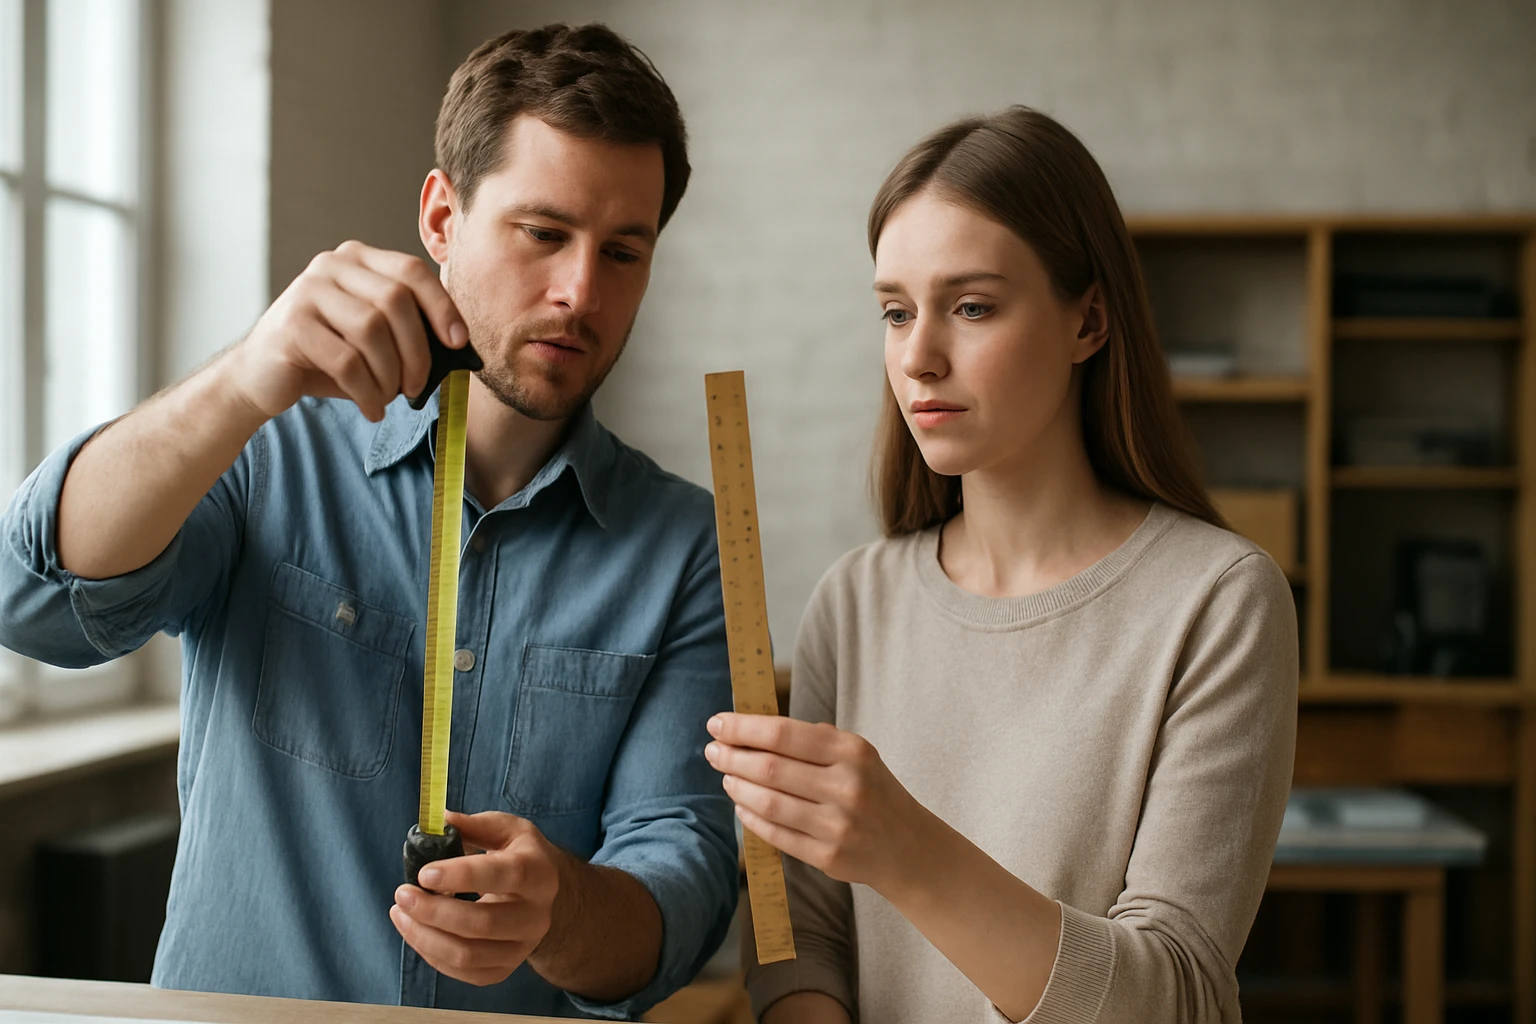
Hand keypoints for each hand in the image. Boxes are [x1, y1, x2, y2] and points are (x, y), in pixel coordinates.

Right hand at [223, 240, 468, 423]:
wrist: (261, 376)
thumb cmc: (328, 357)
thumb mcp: (372, 336)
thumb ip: (406, 327)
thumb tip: (458, 346)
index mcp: (356, 259)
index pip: (411, 270)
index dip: (441, 306)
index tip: (458, 342)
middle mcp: (330, 265)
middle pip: (395, 301)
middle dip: (417, 351)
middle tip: (418, 387)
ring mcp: (307, 291)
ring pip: (372, 330)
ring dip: (391, 375)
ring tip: (389, 398)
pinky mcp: (291, 325)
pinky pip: (347, 361)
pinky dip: (368, 392)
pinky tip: (372, 409)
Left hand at [389, 810, 562, 985]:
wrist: (546, 897)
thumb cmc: (520, 857)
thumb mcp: (507, 831)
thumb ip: (475, 825)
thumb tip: (440, 820)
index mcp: (540, 874)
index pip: (506, 875)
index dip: (463, 875)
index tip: (424, 873)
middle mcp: (536, 916)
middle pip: (482, 923)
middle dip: (434, 911)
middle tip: (402, 894)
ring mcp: (521, 948)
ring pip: (468, 955)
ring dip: (425, 936)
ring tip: (400, 913)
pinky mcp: (504, 969)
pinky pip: (463, 971)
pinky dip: (431, 954)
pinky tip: (416, 930)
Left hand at [704, 713, 932, 892]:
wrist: (907, 846)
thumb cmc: (873, 791)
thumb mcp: (858, 755)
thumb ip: (813, 740)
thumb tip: (754, 727)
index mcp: (852, 751)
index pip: (784, 735)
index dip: (744, 728)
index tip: (717, 723)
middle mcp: (846, 786)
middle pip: (770, 768)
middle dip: (733, 757)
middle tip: (712, 751)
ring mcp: (837, 824)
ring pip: (768, 802)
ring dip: (737, 788)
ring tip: (726, 777)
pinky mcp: (828, 856)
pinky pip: (777, 834)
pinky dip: (751, 818)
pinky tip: (741, 806)